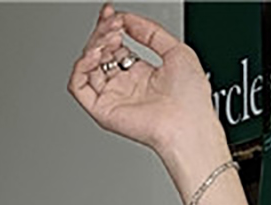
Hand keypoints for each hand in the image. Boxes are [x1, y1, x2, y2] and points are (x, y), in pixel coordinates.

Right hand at [68, 4, 218, 158]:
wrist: (190, 126)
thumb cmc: (192, 101)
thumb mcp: (177, 51)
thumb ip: (151, 32)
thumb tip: (128, 20)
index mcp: (142, 75)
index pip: (115, 47)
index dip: (110, 27)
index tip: (112, 13)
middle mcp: (126, 86)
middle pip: (100, 52)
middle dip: (103, 32)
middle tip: (114, 25)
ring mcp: (113, 98)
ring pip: (87, 66)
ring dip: (94, 45)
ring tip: (111, 38)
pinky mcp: (103, 111)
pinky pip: (78, 87)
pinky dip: (80, 67)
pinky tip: (95, 55)